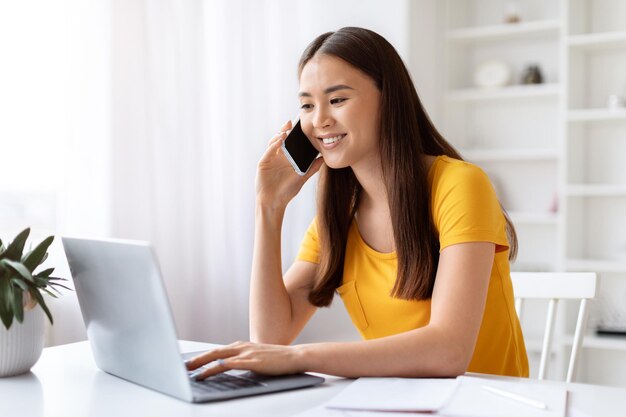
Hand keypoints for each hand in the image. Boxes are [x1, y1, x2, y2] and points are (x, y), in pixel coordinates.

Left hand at [185, 341, 304, 379]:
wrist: (294, 357)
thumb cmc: (277, 360)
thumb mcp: (256, 358)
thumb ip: (243, 361)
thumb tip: (229, 369)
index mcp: (242, 346)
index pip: (218, 351)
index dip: (203, 356)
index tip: (190, 363)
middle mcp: (242, 347)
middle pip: (214, 352)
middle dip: (197, 359)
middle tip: (183, 366)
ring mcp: (246, 353)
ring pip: (219, 356)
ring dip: (202, 363)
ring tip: (190, 371)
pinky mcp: (252, 361)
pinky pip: (230, 364)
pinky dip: (217, 367)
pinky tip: (209, 371)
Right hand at [255, 120, 323, 209]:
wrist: (275, 202)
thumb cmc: (287, 191)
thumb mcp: (302, 177)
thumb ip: (313, 168)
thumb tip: (324, 159)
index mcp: (286, 158)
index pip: (290, 142)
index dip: (293, 133)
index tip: (300, 126)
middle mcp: (277, 156)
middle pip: (280, 139)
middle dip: (285, 129)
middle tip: (291, 123)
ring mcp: (270, 159)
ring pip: (273, 142)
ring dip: (279, 136)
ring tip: (286, 132)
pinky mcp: (263, 163)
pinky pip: (268, 151)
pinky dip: (274, 145)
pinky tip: (280, 141)